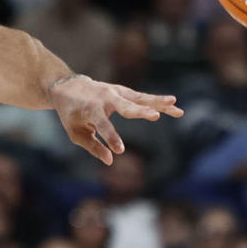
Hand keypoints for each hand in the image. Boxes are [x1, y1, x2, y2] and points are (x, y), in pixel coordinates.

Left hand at [48, 74, 182, 163]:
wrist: (69, 87)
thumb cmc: (72, 113)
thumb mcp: (76, 133)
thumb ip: (93, 147)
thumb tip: (110, 160)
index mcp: (90, 109)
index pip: (103, 125)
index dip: (111, 138)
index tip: (119, 151)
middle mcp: (105, 98)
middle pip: (125, 106)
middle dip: (140, 112)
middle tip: (155, 116)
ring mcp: (116, 92)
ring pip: (140, 99)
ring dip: (158, 103)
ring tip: (176, 106)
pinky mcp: (124, 92)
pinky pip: (143, 97)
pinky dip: (158, 101)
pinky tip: (174, 104)